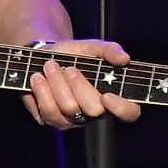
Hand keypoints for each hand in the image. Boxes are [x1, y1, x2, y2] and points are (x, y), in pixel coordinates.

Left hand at [20, 39, 143, 130]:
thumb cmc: (74, 54)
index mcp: (112, 97)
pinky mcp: (50, 120)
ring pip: (69, 110)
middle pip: (94, 111)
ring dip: (57, 84)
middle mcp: (93, 113)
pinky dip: (42, 91)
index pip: (129, 113)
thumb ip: (109, 50)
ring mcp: (72, 120)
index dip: (121, 108)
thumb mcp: (91, 47)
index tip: (107, 95)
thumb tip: (125, 59)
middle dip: (79, 86)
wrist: (44, 56)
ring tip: (50, 66)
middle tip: (69, 68)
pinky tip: (38, 77)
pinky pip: (48, 112)